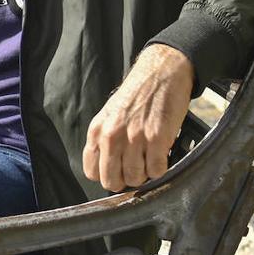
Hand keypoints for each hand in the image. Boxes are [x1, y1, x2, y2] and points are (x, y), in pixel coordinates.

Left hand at [82, 44, 194, 192]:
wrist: (161, 72)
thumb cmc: (137, 94)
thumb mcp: (110, 114)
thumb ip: (105, 139)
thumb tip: (106, 169)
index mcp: (97, 129)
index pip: (91, 172)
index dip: (107, 175)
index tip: (118, 170)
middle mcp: (112, 135)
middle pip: (112, 181)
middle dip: (125, 180)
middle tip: (137, 167)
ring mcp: (134, 137)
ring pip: (135, 179)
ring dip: (145, 173)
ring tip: (150, 156)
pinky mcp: (157, 137)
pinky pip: (157, 170)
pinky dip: (161, 167)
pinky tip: (161, 152)